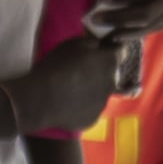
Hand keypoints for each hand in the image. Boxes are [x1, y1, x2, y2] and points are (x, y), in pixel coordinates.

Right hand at [11, 27, 128, 137]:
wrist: (41, 100)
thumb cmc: (56, 66)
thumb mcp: (73, 43)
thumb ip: (93, 44)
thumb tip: (101, 47)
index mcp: (110, 61)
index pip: (121, 52)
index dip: (110, 51)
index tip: (100, 52)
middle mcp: (112, 83)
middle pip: (112, 75)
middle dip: (102, 72)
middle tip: (82, 74)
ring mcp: (103, 104)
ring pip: (101, 94)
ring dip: (93, 91)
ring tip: (73, 92)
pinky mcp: (93, 119)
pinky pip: (91, 110)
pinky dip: (84, 107)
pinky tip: (69, 106)